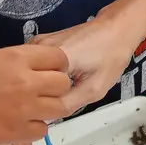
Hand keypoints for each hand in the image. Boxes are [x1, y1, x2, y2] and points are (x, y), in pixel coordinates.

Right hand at [0, 46, 70, 144]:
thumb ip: (13, 59)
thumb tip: (30, 64)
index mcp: (17, 58)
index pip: (58, 57)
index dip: (56, 63)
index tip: (49, 69)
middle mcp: (26, 83)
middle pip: (63, 83)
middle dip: (57, 85)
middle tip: (44, 89)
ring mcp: (24, 110)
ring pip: (60, 108)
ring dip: (51, 106)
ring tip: (35, 106)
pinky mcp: (18, 133)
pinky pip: (43, 130)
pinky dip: (36, 126)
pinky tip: (23, 122)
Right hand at [31, 11, 145, 113]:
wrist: (116, 28)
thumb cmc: (111, 55)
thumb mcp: (94, 88)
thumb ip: (68, 104)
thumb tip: (47, 116)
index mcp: (52, 58)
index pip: (34, 93)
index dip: (43, 105)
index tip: (56, 107)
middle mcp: (38, 46)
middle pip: (29, 83)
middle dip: (40, 94)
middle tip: (62, 95)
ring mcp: (37, 42)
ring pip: (29, 75)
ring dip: (39, 85)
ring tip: (60, 86)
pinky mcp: (39, 41)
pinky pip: (33, 66)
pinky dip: (41, 75)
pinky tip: (57, 76)